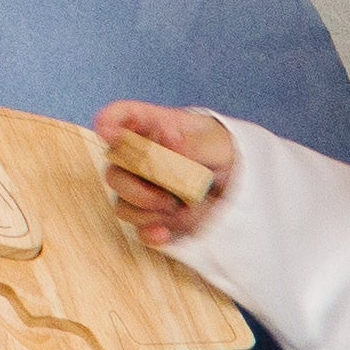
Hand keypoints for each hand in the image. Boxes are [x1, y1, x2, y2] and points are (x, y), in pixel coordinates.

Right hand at [94, 102, 232, 242]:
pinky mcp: (154, 216)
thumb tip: (166, 143)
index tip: (109, 132)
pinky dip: (150, 232)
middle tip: (170, 189)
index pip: (119, 117)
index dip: (108, 123)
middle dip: (137, 183)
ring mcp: (144, 189)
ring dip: (148, 207)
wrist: (242, 186)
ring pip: (123, 202)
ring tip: (181, 206)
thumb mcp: (215, 144)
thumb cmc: (224, 153)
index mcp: (153, 127)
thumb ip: (190, 144)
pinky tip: (165, 232)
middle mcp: (140, 158)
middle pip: (114, 170)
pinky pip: (138, 228)